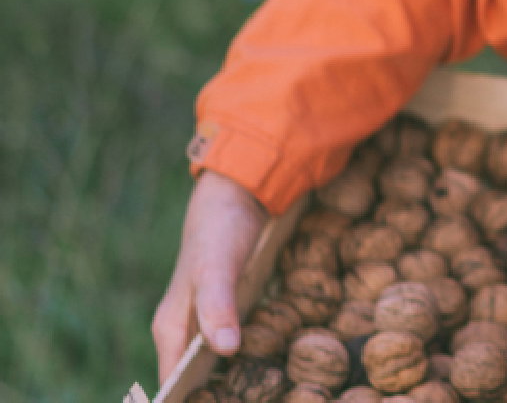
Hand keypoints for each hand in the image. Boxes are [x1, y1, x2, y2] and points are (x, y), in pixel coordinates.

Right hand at [153, 170, 268, 383]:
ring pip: (210, 366)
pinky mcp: (224, 312)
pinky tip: (265, 369)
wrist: (235, 196)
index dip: (189, 402)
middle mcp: (181, 330)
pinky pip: (228, 347)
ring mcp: (202, 321)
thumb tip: (224, 349)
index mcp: (170, 329)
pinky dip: (241, 361)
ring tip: (258, 394)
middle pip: (191, 380)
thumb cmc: (219, 231)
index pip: (171, 384)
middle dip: (213, 396)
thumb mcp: (217, 268)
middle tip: (249, 400)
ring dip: (227, 383)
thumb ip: (217, 306)